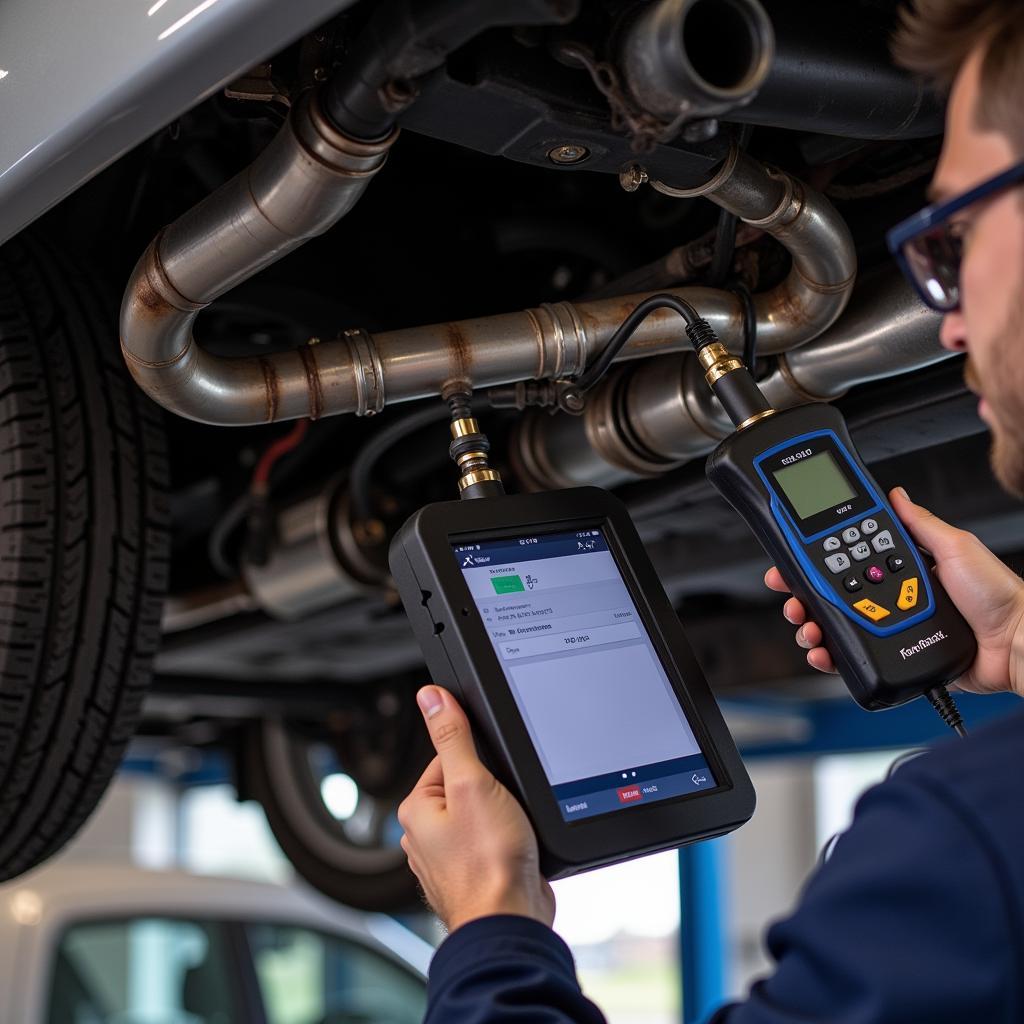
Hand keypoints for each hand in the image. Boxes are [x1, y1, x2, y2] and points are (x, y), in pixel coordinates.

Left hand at [397, 685, 554, 931]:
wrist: (511, 923)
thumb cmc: (488, 864)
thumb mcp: (471, 783)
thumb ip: (452, 737)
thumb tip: (431, 697)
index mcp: (417, 809)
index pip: (449, 757)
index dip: (480, 762)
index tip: (495, 777)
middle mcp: (426, 835)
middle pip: (469, 786)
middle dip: (495, 791)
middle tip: (507, 808)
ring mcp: (451, 858)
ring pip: (485, 816)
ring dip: (505, 818)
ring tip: (512, 833)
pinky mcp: (477, 873)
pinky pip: (496, 842)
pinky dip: (510, 843)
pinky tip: (518, 851)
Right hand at [765, 487, 1023, 696]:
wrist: (1015, 645)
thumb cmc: (998, 596)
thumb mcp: (957, 547)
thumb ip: (922, 523)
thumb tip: (896, 495)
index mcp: (903, 568)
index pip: (848, 559)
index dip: (817, 559)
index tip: (793, 558)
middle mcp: (893, 597)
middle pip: (832, 594)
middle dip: (803, 595)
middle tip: (790, 595)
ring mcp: (891, 627)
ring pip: (836, 626)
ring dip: (812, 625)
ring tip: (807, 625)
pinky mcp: (894, 656)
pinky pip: (854, 656)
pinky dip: (831, 655)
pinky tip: (823, 651)